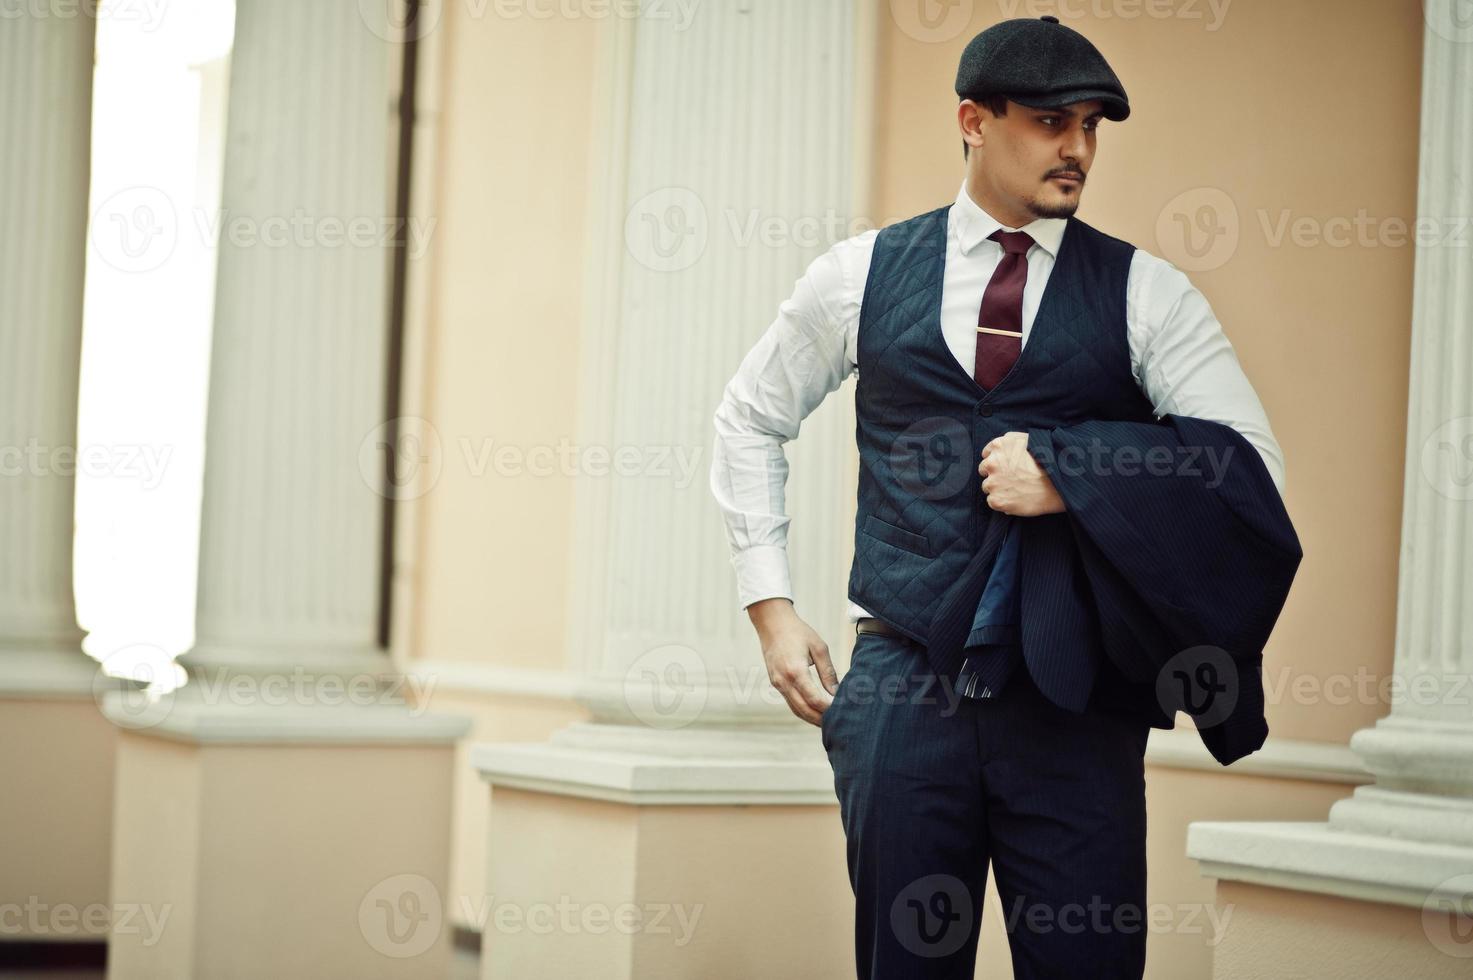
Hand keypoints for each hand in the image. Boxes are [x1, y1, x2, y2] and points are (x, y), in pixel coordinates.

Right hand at [747, 597, 835, 725]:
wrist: (772, 623)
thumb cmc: (798, 632)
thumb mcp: (819, 648)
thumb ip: (828, 672)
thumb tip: (836, 693)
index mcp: (796, 671)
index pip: (814, 699)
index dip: (828, 708)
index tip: (842, 711)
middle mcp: (784, 681)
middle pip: (804, 710)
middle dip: (821, 719)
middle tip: (837, 724)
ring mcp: (777, 683)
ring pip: (796, 709)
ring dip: (811, 718)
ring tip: (828, 722)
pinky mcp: (775, 683)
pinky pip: (790, 702)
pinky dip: (803, 710)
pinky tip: (815, 711)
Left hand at [978, 431, 1065, 515]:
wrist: (1057, 486)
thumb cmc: (1046, 462)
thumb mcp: (1028, 439)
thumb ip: (1009, 440)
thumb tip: (997, 447)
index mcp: (999, 446)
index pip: (986, 454)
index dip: (997, 461)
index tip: (1007, 466)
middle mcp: (992, 463)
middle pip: (984, 470)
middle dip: (995, 474)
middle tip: (1012, 478)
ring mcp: (993, 483)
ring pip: (987, 486)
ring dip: (998, 488)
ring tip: (1016, 489)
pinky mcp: (996, 500)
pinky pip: (992, 501)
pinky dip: (1001, 502)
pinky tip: (1015, 498)